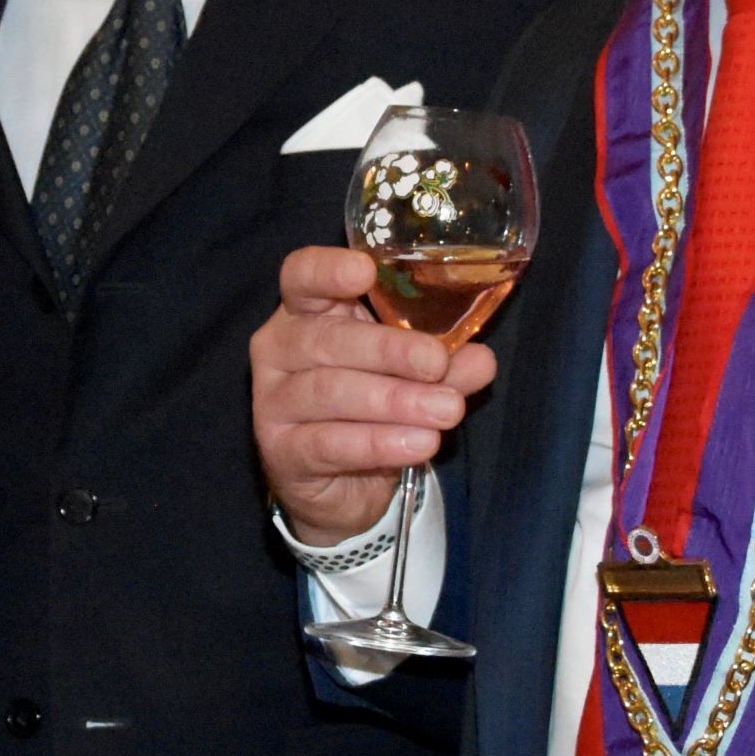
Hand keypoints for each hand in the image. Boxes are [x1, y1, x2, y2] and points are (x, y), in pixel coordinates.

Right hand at [251, 245, 493, 546]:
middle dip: (387, 350)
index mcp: (307, 311)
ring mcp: (273, 401)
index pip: (301, 275)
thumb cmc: (371, 406)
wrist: (343, 486)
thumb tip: (481, 359)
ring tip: (445, 411)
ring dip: (392, 401)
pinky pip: (328, 443)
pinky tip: (418, 443)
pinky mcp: (281, 451)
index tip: (365, 272)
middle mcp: (280, 348)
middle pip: (325, 339)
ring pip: (329, 392)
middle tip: (437, 364)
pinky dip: (378, 443)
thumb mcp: (411, 375)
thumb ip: (441, 363)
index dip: (327, 270)